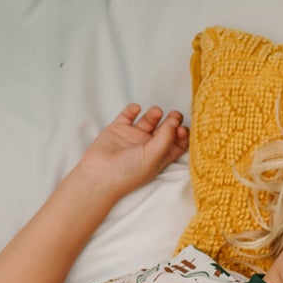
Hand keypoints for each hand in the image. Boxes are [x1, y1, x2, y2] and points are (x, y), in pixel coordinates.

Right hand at [72, 104, 188, 200]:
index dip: (183, 135)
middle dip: (173, 120)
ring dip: (155, 113)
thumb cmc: (128, 173)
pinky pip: (128, 114)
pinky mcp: (119, 129)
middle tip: (175, 115)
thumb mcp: (153, 157)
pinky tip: (136, 109)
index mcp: (160, 157)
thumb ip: (166, 138)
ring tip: (156, 113)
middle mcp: (148, 146)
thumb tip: (175, 121)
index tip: (182, 129)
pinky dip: (133, 109)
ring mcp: (133, 136)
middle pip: (166, 129)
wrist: (100, 174)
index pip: (177, 143)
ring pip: (149, 119)